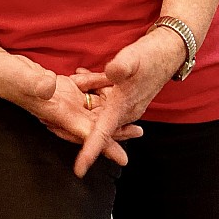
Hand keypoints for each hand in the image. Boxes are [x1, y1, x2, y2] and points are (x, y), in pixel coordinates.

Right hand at [0, 54, 139, 168]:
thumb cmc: (3, 76)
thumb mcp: (18, 77)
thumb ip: (33, 83)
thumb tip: (49, 86)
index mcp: (54, 112)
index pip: (84, 133)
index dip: (104, 145)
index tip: (123, 158)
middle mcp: (61, 109)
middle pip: (93, 124)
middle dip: (115, 130)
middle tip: (139, 132)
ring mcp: (61, 98)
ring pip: (91, 107)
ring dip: (109, 109)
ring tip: (131, 111)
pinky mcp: (59, 85)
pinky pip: (83, 86)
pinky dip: (97, 84)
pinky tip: (111, 79)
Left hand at [69, 29, 185, 177]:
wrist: (169, 49)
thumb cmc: (152, 55)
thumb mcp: (134, 57)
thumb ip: (121, 66)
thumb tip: (110, 72)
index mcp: (124, 107)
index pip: (104, 134)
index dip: (90, 151)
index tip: (79, 169)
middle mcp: (124, 110)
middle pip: (95, 125)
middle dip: (74, 122)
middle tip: (49, 119)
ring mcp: (124, 103)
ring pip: (97, 109)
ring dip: (82, 99)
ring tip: (66, 85)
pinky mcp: (123, 94)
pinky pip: (102, 97)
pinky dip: (91, 88)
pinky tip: (81, 74)